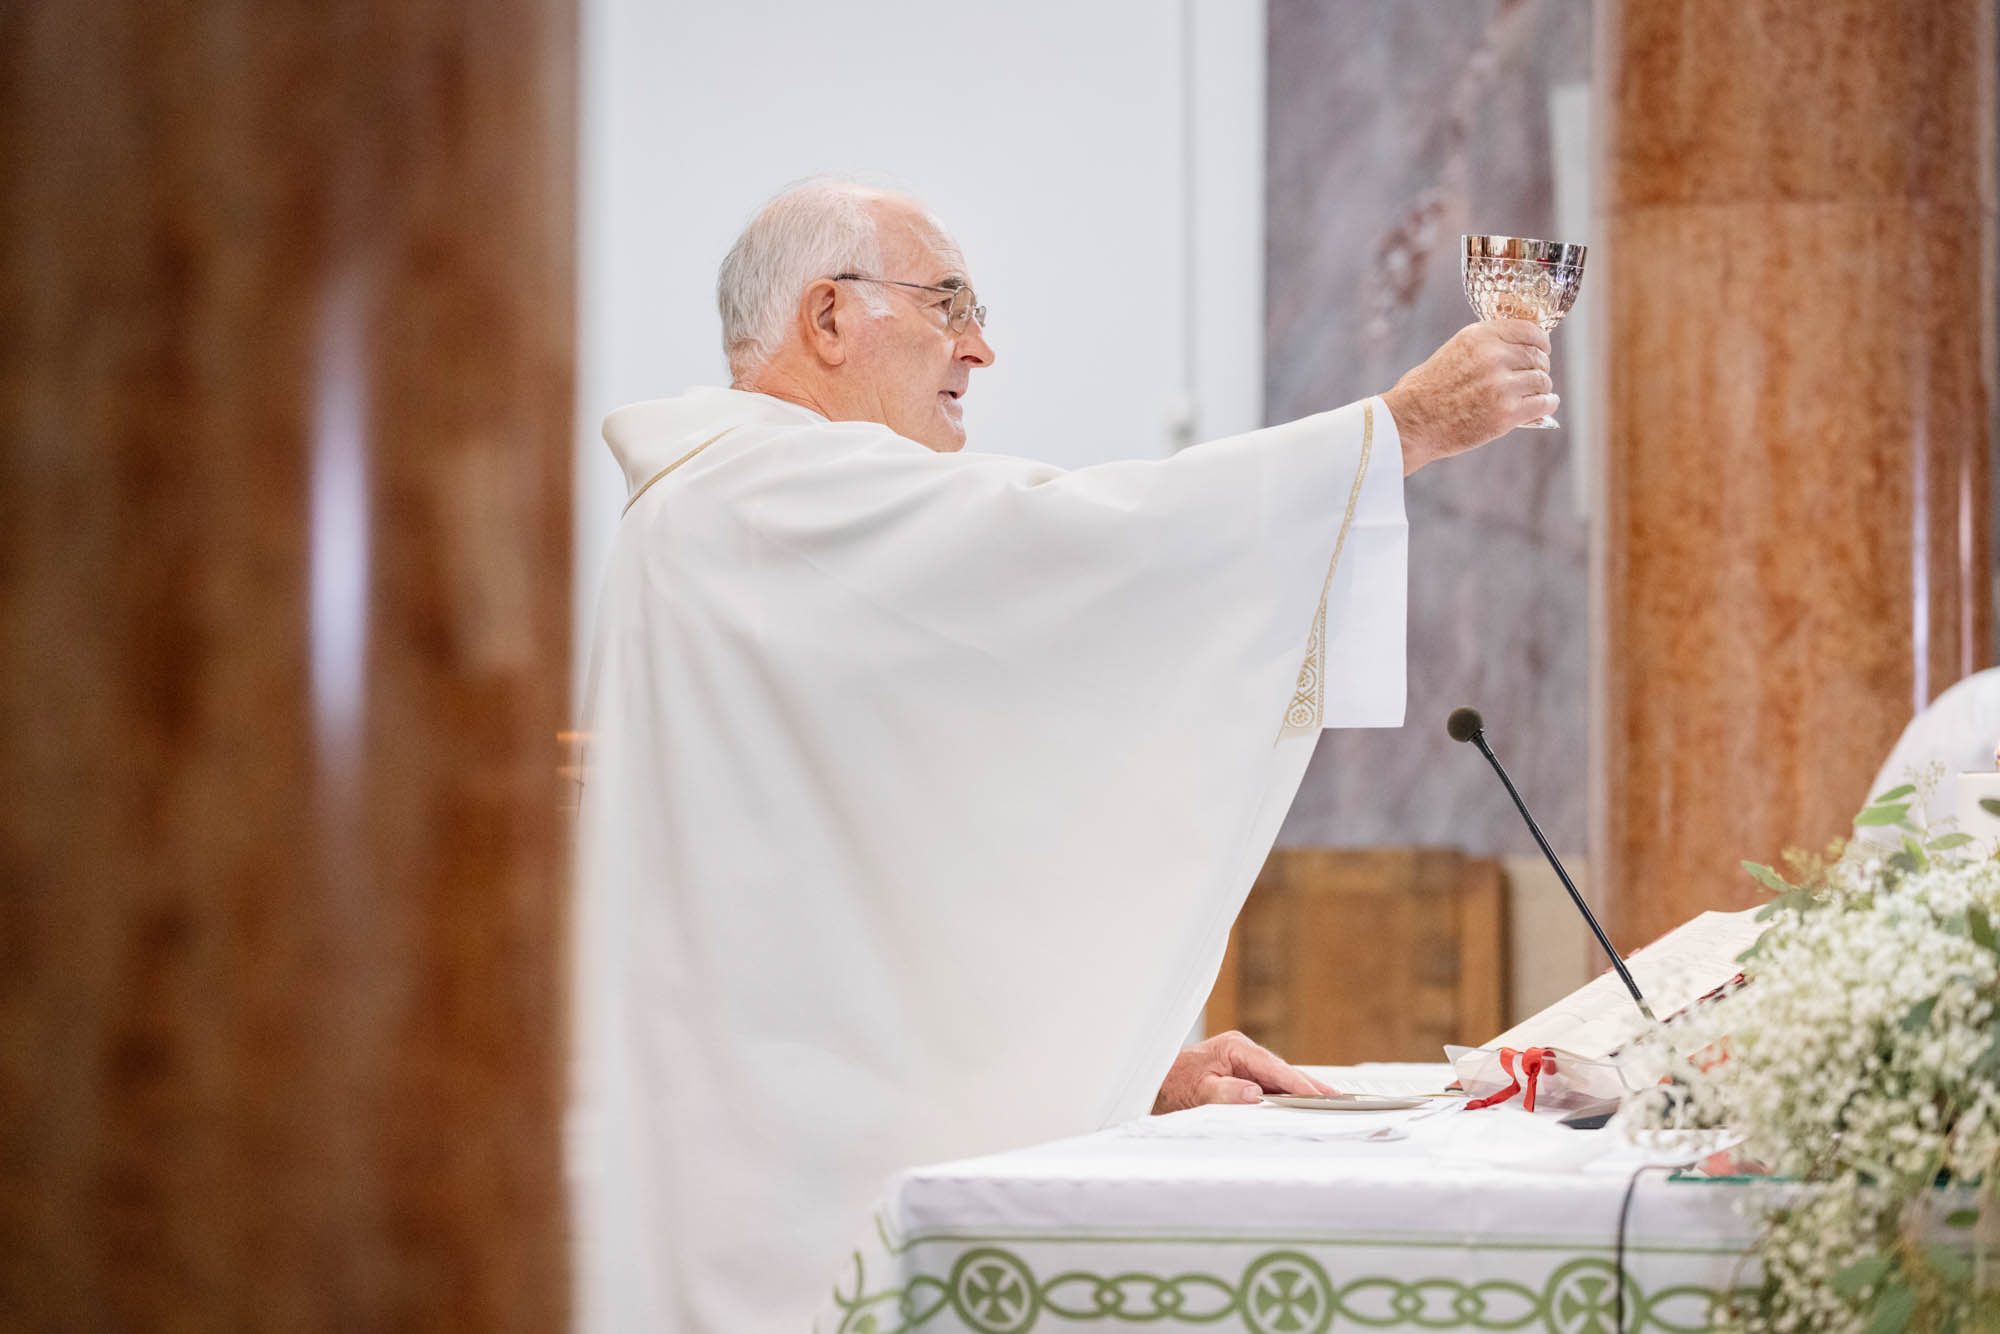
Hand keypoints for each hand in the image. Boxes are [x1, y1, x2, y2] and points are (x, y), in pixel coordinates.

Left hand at [1150, 1030, 1338, 1113]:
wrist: (1157, 1083)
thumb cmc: (1174, 1084)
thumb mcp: (1198, 1091)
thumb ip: (1226, 1093)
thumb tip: (1255, 1094)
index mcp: (1235, 1047)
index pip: (1273, 1066)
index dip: (1296, 1082)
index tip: (1316, 1095)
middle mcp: (1243, 1051)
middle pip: (1283, 1070)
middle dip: (1309, 1085)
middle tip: (1338, 1098)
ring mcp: (1245, 1062)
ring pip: (1280, 1078)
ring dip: (1302, 1090)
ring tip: (1329, 1102)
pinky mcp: (1245, 1074)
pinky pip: (1271, 1085)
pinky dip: (1288, 1094)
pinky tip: (1305, 1104)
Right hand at [1379, 319, 1554, 474]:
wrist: (1411, 422)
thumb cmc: (1426, 390)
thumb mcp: (1453, 351)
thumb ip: (1485, 346)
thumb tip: (1517, 349)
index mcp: (1480, 336)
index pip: (1529, 330)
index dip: (1541, 341)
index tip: (1542, 349)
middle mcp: (1493, 357)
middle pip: (1537, 357)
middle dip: (1540, 366)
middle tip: (1536, 376)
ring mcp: (1501, 386)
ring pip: (1542, 381)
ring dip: (1542, 388)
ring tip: (1536, 394)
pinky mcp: (1506, 414)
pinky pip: (1543, 404)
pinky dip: (1547, 404)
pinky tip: (1545, 405)